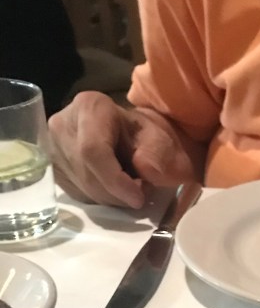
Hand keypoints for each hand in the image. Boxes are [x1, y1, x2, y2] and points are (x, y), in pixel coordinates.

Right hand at [48, 92, 199, 208]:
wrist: (124, 133)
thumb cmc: (141, 133)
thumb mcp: (158, 137)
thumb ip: (157, 153)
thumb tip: (147, 171)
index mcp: (89, 108)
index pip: (93, 151)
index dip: (115, 181)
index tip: (138, 198)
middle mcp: (62, 125)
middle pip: (87, 173)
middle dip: (117, 193)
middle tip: (139, 193)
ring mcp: (52, 147)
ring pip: (82, 187)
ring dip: (112, 198)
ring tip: (128, 188)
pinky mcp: (53, 168)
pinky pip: (78, 194)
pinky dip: (101, 199)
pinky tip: (112, 188)